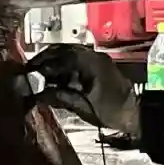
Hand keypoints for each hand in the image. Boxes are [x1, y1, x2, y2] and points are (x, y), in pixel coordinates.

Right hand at [25, 44, 140, 136]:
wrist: (135, 113)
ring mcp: (95, 59)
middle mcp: (92, 55)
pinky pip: (76, 61)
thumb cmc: (111, 111)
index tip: (27, 73)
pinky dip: (63, 68)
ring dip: (53, 64)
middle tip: (30, 72)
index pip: (58, 57)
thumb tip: (37, 94)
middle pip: (61, 51)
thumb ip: (59, 97)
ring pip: (68, 55)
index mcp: (89, 62)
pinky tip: (54, 79)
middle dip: (44, 61)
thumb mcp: (82, 106)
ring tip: (39, 76)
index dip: (40, 65)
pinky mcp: (97, 66)